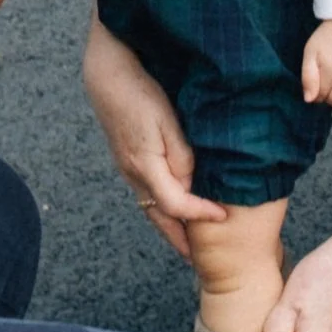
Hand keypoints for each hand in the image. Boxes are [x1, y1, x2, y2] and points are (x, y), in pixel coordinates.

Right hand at [81, 15, 227, 253]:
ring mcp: (128, 167)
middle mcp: (134, 173)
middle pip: (160, 218)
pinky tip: (173, 206)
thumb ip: (182, 154)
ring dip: (171, 226)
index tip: (225, 218)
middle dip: (180, 241)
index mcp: (145, 166)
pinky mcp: (127, 158)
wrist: (106, 71)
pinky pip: (147, 192)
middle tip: (200, 261)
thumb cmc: (140, 90)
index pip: (177, 207)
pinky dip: (162, 207)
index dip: (202, 216)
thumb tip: (194, 184)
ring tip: (189, 241)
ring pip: (151, 207)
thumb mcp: (166, 120)